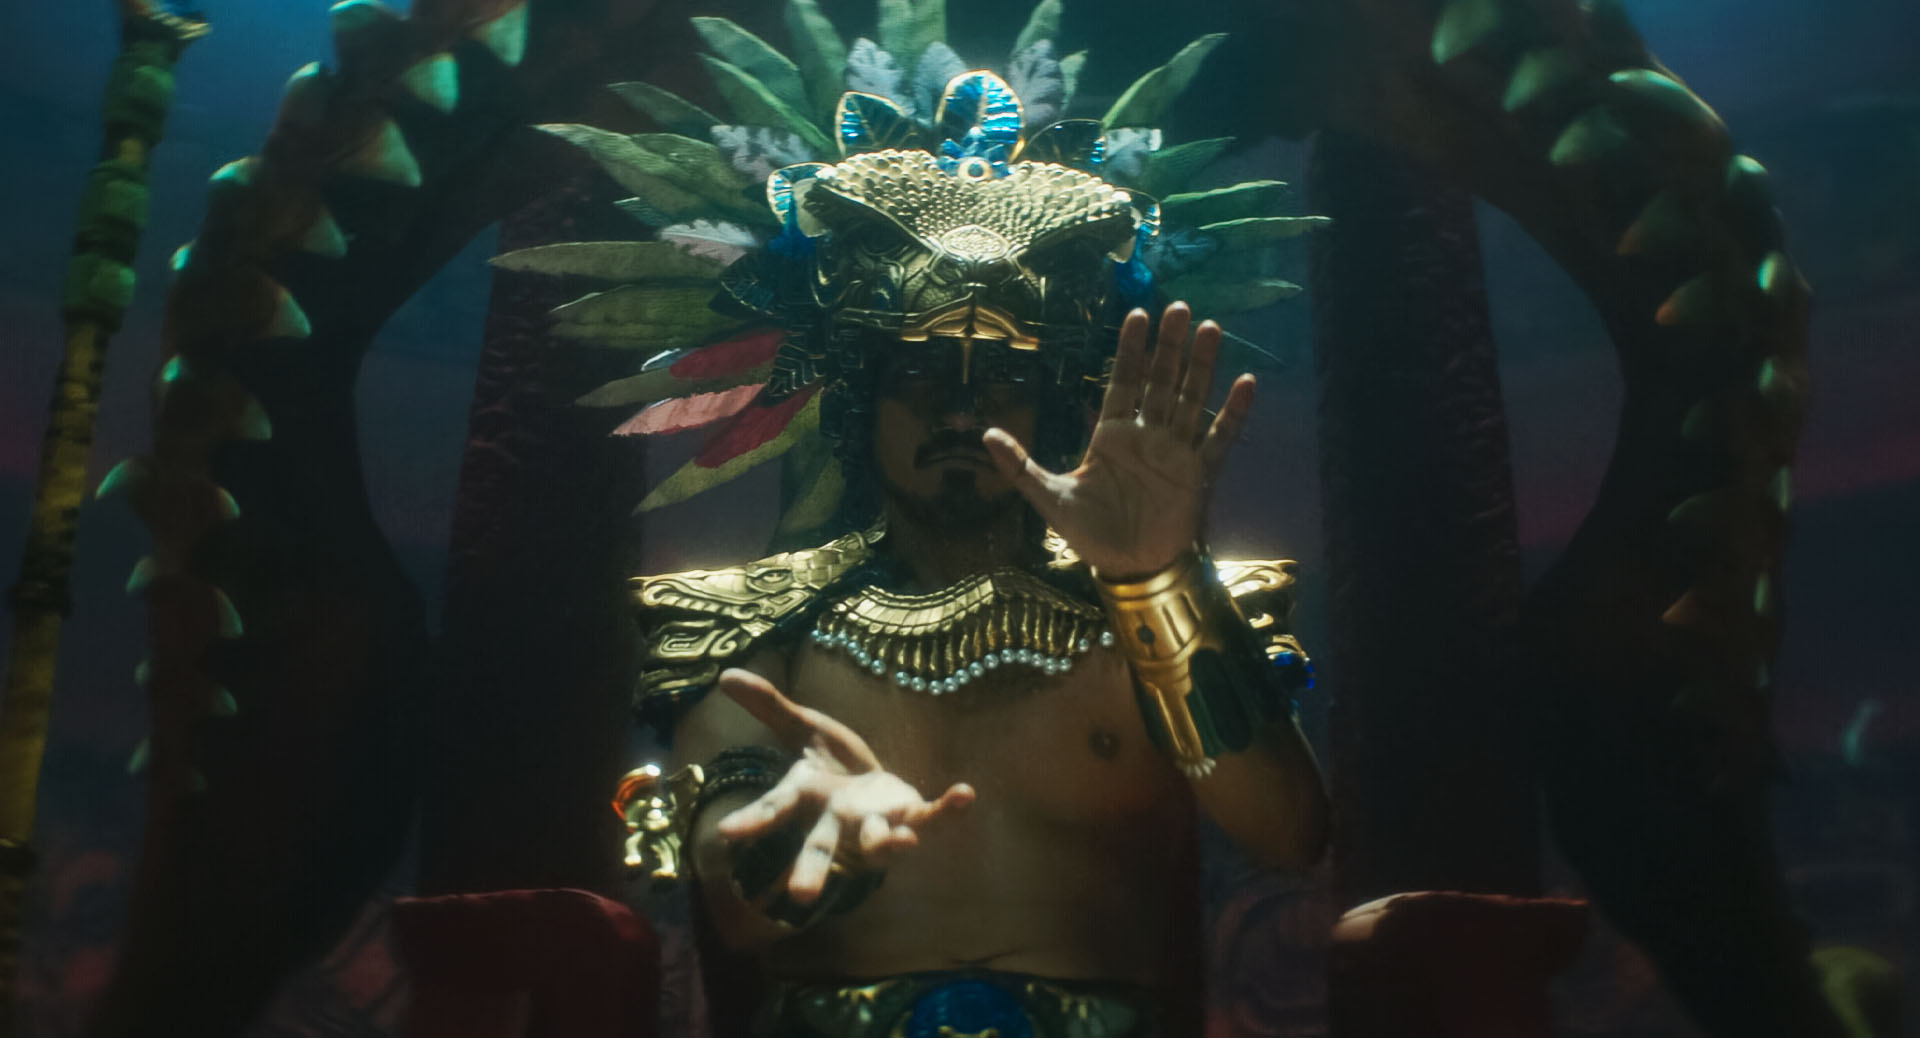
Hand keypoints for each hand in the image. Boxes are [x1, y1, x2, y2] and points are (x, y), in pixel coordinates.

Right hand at [713, 668, 973, 904]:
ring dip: (889, 845)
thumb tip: (725, 674)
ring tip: (904, 844)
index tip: (727, 835)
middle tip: (802, 897)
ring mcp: (876, 824)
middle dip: (813, 870)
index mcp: (808, 799)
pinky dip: (949, 809)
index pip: (776, 809)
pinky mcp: (910, 817)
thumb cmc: (833, 766)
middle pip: (821, 847)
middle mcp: (837, 821)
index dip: (753, 821)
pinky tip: (965, 794)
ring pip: (878, 843)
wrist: (874, 787)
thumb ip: (769, 706)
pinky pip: (931, 818)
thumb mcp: (803, 729)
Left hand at [983, 302, 1254, 576]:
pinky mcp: (1199, 474)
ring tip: (1210, 328)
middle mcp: (1147, 434)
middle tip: (1177, 307)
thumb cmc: (1090, 533)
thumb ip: (1020, 466)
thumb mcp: (1050, 498)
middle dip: (1168, 346)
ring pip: (1191, 399)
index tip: (1137, 315)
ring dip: (1201, 365)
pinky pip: (1219, 438)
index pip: (1123, 381)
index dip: (1130, 349)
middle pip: (1160, 380)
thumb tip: (985, 435)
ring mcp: (1175, 451)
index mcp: (1112, 434)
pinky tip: (1246, 383)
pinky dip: (1233, 413)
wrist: (1128, 569)